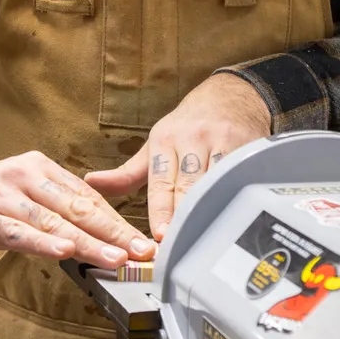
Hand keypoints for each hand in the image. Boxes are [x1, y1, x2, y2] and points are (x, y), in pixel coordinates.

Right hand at [0, 151, 155, 267]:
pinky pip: (16, 232)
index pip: (87, 197)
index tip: (142, 243)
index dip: (117, 221)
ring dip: (86, 241)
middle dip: (112, 231)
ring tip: (113, 257)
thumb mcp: (24, 198)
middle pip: (76, 206)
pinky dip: (42, 242)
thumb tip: (104, 235)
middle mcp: (22, 175)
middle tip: (140, 250)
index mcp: (39, 167)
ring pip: (51, 220)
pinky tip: (63, 252)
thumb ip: (58, 210)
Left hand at [84, 73, 271, 240]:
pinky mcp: (248, 147)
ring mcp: (222, 142)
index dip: (161, 209)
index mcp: (165, 140)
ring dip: (209, 211)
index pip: (160, 181)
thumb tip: (92, 183)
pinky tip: (233, 217)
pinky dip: (236, 197)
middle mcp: (192, 139)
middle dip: (182, 216)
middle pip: (188, 185)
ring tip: (205, 238)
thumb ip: (126, 173)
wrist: (230, 94)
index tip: (159, 234)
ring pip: (215, 182)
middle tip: (178, 244)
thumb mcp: (155, 144)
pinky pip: (240, 176)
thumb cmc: (187, 126)